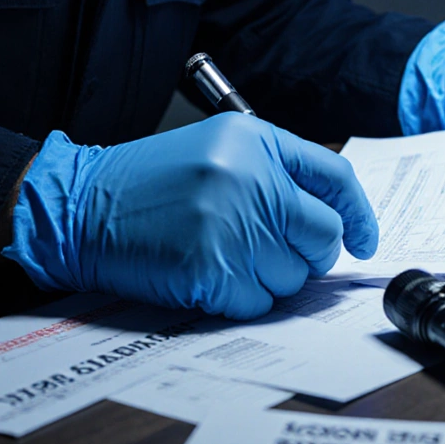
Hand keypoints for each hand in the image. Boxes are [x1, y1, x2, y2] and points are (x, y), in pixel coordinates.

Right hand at [3, 113, 376, 319]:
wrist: (80, 205)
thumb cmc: (150, 180)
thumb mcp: (218, 147)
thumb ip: (277, 171)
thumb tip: (334, 218)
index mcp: (256, 141)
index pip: (335, 179)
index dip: (358, 214)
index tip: (364, 239)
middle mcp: (250, 180)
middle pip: (323, 235)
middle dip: (312, 252)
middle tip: (280, 250)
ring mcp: (231, 228)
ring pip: (294, 276)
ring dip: (271, 276)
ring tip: (229, 254)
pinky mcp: (211, 271)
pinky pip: (258, 301)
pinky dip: (242, 298)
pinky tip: (212, 274)